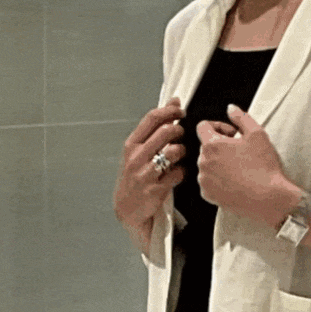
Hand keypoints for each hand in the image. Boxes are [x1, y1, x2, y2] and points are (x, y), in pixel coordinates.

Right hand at [113, 97, 184, 236]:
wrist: (127, 210)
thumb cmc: (134, 177)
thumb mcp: (137, 152)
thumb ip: (155, 129)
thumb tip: (174, 101)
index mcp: (131, 144)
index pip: (152, 118)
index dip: (170, 110)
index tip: (181, 111)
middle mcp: (136, 157)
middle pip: (166, 132)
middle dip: (180, 130)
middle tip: (183, 135)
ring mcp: (145, 173)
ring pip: (174, 151)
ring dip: (182, 152)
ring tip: (180, 156)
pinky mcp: (156, 189)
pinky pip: (178, 173)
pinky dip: (183, 172)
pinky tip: (178, 174)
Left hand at [196, 104, 294, 225]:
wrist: (268, 199)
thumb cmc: (263, 167)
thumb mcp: (257, 134)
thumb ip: (241, 117)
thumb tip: (230, 109)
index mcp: (211, 145)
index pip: (203, 126)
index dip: (218, 126)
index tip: (232, 134)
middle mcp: (203, 162)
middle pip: (206, 147)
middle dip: (220, 146)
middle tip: (240, 152)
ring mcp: (204, 180)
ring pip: (207, 165)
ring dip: (219, 163)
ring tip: (239, 168)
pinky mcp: (208, 195)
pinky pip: (208, 182)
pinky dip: (218, 179)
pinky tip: (235, 181)